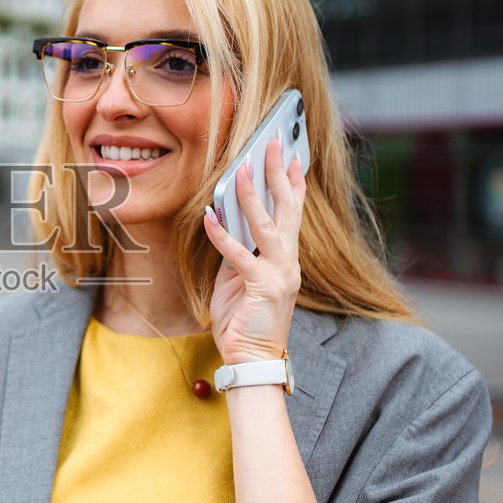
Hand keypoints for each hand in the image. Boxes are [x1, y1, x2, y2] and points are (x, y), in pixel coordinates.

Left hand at [202, 137, 306, 364]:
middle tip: (275, 142)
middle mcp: (288, 262)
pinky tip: (209, 216)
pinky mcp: (264, 288)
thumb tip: (226, 225)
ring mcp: (280, 274)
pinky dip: (223, 235)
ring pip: (267, 224)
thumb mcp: (239, 280)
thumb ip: (238, 253)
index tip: (293, 155)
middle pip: (287, 208)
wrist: (251, 360)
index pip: (293, 213)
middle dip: (279, 172)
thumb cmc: (244, 321)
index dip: (294, 183)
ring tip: (240, 168)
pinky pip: (240, 255)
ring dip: (251, 195)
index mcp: (285, 259)